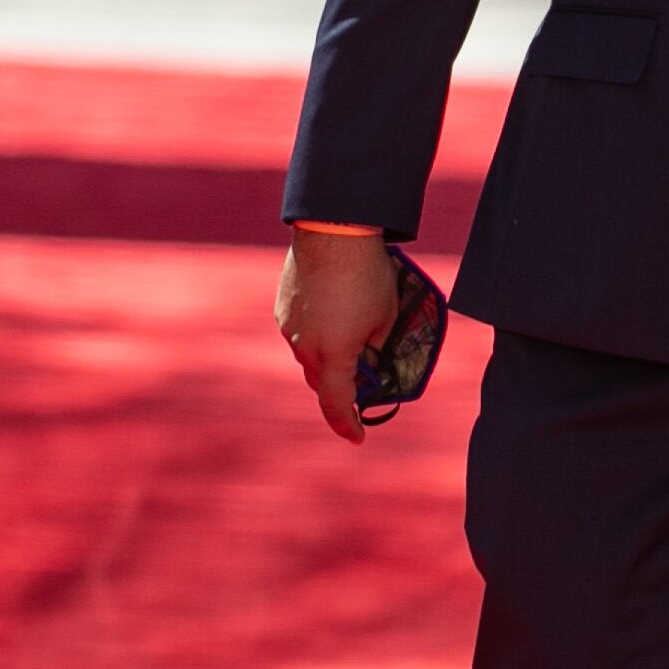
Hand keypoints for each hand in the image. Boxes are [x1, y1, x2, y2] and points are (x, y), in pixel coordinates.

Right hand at [274, 226, 396, 444]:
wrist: (332, 231)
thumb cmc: (366, 275)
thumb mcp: (385, 316)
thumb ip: (376, 346)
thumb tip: (370, 357)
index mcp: (333, 356)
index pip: (336, 404)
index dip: (348, 424)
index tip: (358, 436)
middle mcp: (304, 347)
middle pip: (321, 381)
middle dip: (340, 387)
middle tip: (362, 384)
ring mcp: (289, 326)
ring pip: (309, 355)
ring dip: (328, 356)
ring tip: (352, 337)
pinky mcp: (282, 306)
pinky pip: (300, 330)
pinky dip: (318, 332)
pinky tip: (334, 312)